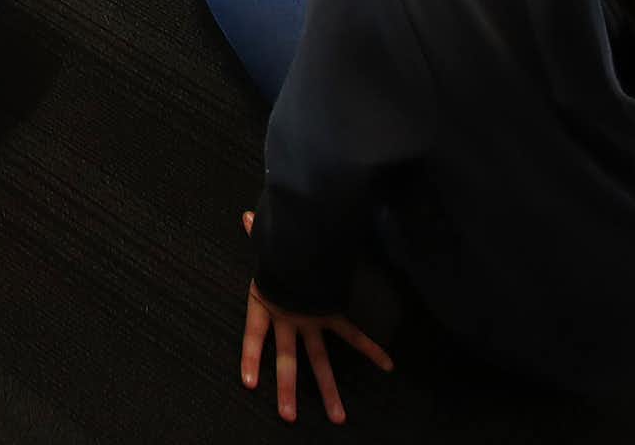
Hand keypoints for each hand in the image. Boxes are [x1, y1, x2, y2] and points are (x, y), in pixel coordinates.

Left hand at [239, 216, 392, 425]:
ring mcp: (311, 320)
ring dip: (328, 390)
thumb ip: (256, 234)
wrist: (304, 239)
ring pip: (320, 360)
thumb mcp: (265, 241)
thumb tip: (247, 217)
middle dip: (288, 389)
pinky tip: (387, 365)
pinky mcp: (331, 313)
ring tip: (338, 418)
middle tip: (288, 417)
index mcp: (266, 303)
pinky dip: (371, 348)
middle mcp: (289, 318)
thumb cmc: (283, 242)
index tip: (248, 384)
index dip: (250, 359)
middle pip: (288, 360)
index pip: (253, 337)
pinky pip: (352, 334)